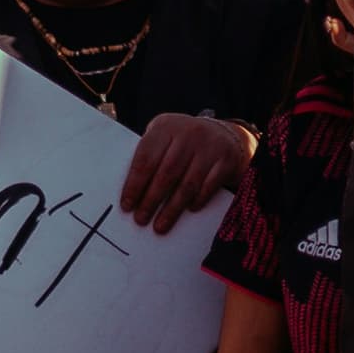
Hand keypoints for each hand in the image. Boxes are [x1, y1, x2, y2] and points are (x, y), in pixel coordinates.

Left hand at [118, 110, 251, 235]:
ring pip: (187, 184)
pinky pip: (209, 186)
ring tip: (160, 225)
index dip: (134, 184)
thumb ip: (149, 157)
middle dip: (151, 200)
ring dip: (172, 208)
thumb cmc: (183, 142)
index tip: (127, 205)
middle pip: (166, 173)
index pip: (146, 157)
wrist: (223, 135)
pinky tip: (188, 210)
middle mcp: (188, 133)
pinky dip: (197, 200)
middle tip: (140, 219)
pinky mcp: (226, 160)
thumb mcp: (164, 138)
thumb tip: (131, 194)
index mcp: (166, 126)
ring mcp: (210, 146)